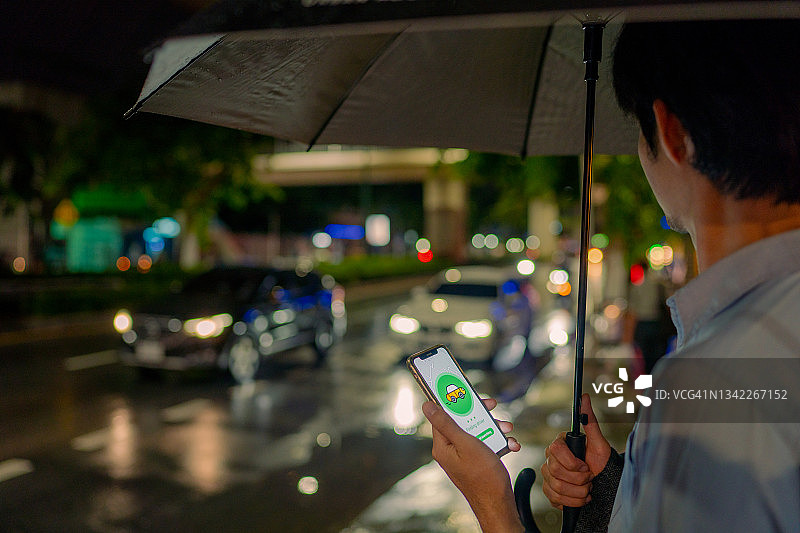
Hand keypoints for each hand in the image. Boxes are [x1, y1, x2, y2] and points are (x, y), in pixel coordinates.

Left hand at [423, 398, 523, 532]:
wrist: (499, 504)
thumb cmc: (482, 476)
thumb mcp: (465, 443)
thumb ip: (446, 423)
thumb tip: (427, 405)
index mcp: (442, 446)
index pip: (443, 415)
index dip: (454, 402)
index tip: (464, 391)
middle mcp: (451, 450)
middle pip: (462, 421)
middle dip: (480, 414)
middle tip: (492, 406)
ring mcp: (465, 456)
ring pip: (477, 431)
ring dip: (494, 428)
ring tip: (506, 428)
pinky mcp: (477, 461)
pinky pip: (486, 445)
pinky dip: (499, 442)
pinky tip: (510, 444)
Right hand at [541, 393, 610, 509]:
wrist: (604, 485)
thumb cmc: (602, 463)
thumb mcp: (599, 443)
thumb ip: (590, 420)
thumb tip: (584, 398)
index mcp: (559, 445)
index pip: (555, 450)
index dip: (572, 462)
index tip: (586, 466)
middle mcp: (550, 459)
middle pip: (554, 471)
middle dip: (578, 479)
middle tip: (590, 477)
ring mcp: (548, 476)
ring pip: (555, 487)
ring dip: (577, 492)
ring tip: (587, 487)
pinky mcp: (550, 491)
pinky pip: (554, 499)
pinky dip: (572, 502)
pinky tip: (581, 497)